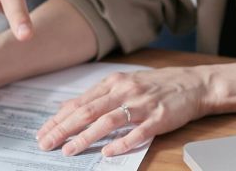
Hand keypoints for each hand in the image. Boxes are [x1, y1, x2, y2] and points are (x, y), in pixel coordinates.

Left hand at [35, 67, 211, 156]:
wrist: (193, 83)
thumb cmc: (156, 85)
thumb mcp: (124, 83)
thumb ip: (97, 96)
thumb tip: (67, 107)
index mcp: (113, 83)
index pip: (79, 103)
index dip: (58, 119)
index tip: (42, 132)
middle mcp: (124, 91)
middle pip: (87, 111)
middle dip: (63, 129)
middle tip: (46, 143)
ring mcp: (141, 105)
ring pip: (107, 121)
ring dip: (85, 137)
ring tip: (69, 150)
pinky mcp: (158, 118)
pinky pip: (137, 132)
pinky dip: (121, 143)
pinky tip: (108, 152)